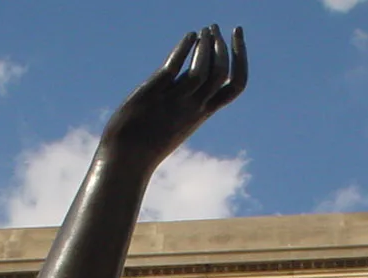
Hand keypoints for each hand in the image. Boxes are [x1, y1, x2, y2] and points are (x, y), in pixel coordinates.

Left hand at [99, 25, 247, 173]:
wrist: (125, 160)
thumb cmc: (146, 144)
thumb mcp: (172, 123)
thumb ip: (182, 104)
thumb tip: (180, 84)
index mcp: (201, 114)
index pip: (235, 86)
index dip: (241, 59)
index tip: (237, 38)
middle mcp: (193, 107)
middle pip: (222, 73)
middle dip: (224, 45)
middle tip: (215, 27)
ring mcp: (174, 101)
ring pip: (202, 69)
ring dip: (206, 44)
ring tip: (204, 29)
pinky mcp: (154, 93)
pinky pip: (175, 66)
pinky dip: (185, 48)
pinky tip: (189, 35)